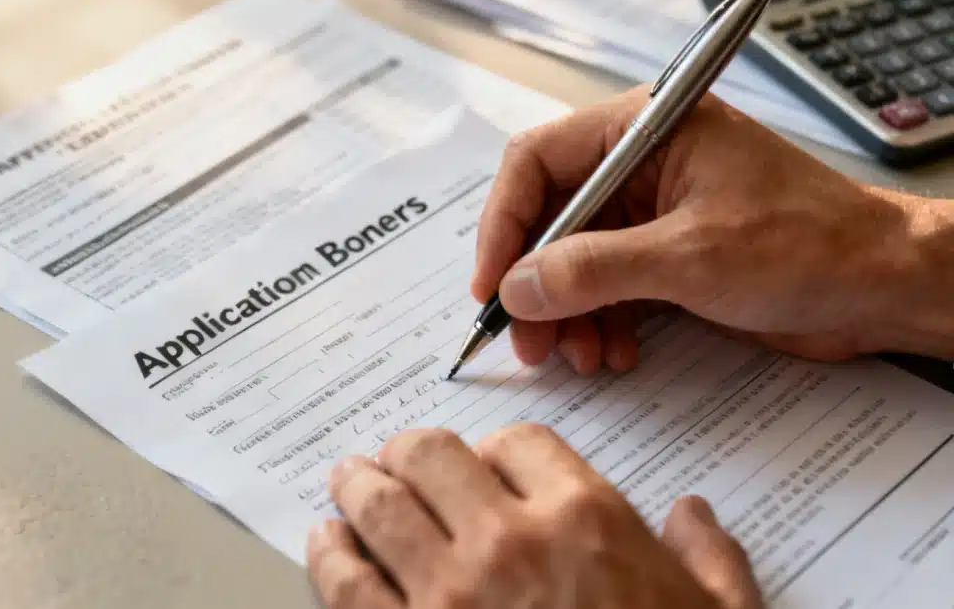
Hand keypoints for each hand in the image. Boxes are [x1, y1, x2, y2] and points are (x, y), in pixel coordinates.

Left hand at [306, 424, 761, 608]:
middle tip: (397, 457)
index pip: (517, 443)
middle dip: (410, 451)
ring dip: (358, 485)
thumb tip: (694, 514)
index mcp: (585, 520)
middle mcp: (510, 541)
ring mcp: (450, 595)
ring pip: (380, 506)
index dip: (493, 448)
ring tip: (349, 480)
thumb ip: (709, 559)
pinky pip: (348, 583)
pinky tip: (326, 540)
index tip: (483, 463)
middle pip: (432, 456)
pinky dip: (330, 553)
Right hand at [473, 87, 953, 371]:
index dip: (503, 224)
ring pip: (571, 259)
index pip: (536, 161)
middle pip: (549, 217)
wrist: (883, 286)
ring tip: (580, 357)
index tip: (492, 286)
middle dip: (535, 283)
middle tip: (529, 341)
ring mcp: (651, 209)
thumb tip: (516, 287)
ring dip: (567, 312)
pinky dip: (599, 321)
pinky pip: (605, 284)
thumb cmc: (809, 245)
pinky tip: (613, 353)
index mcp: (643, 129)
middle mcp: (638, 162)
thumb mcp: (690, 256)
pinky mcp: (665, 252)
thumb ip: (594, 269)